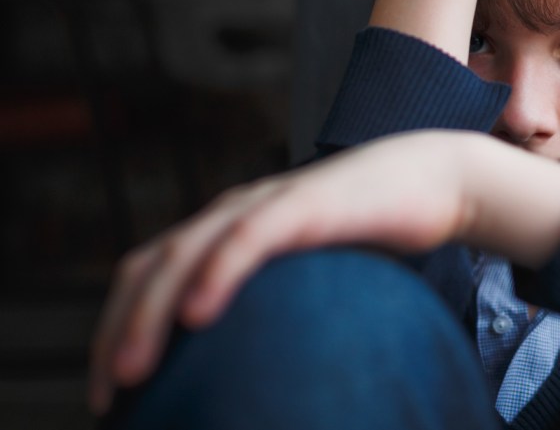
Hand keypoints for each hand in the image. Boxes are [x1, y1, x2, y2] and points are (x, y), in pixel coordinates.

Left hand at [87, 131, 559, 415]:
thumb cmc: (376, 236)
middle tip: (108, 395)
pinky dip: (216, 274)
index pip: (149, 275)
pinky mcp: (305, 202)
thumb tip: (263, 378)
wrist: (435, 180)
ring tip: (132, 370)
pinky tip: (199, 316)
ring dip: (150, 314)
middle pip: (150, 267)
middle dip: (117, 330)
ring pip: (185, 254)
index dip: (117, 327)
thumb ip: (278, 308)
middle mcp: (232, 212)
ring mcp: (266, 204)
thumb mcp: (314, 277)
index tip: (113, 394)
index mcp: (227, 229)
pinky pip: (248, 238)